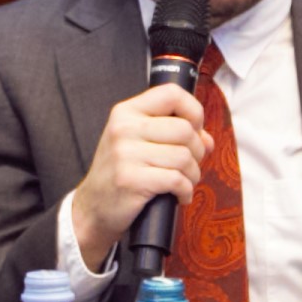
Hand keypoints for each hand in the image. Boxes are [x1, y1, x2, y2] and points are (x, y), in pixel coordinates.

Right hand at [64, 84, 208, 270]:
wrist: (94, 207)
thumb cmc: (121, 172)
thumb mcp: (139, 143)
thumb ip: (173, 134)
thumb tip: (207, 140)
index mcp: (126, 112)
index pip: (171, 93)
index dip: (193, 111)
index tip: (195, 129)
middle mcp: (124, 128)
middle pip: (184, 129)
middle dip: (197, 151)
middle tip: (189, 165)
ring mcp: (126, 154)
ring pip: (184, 156)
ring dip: (193, 174)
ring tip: (184, 182)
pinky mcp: (131, 180)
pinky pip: (177, 180)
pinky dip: (185, 191)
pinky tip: (179, 195)